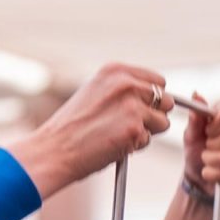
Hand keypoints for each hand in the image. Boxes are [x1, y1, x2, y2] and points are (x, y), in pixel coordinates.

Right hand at [9, 63, 174, 197]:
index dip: (153, 99)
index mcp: (115, 71)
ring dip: (147, 132)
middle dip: (154, 115)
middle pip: (165, 100)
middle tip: (131, 126)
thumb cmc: (73, 127)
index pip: (157, 81)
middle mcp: (126, 83)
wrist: (54, 149)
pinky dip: (136, 145)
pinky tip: (114, 145)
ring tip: (119, 135)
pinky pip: (149, 139)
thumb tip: (155, 98)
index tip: (141, 109)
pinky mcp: (134, 127)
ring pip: (162, 122)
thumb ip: (123, 91)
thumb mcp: (96, 94)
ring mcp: (132, 105)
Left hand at [157, 98, 219, 219]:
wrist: (203, 173)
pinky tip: (215, 173)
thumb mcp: (191, 133)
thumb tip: (196, 96)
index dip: (216, 127)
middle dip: (214, 147)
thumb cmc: (198, 148)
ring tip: (207, 162)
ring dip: (213, 163)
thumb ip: (195, 117)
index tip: (206, 133)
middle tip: (206, 149)